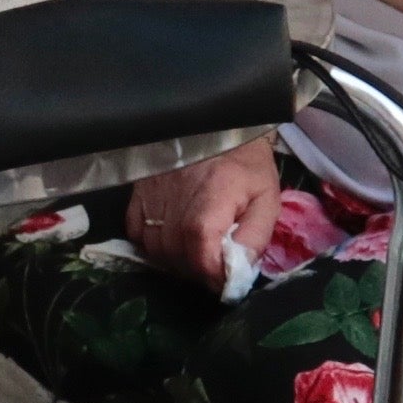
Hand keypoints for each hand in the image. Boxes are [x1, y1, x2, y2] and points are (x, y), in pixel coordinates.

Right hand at [125, 139, 284, 282]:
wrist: (219, 124)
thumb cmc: (246, 161)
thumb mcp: (267, 198)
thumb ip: (255, 238)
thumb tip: (238, 272)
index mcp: (210, 204)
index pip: (201, 258)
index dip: (214, 276)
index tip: (226, 278)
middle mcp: (175, 203)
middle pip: (177, 258)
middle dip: (198, 270)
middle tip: (214, 263)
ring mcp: (151, 196)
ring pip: (155, 250)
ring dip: (175, 259)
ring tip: (195, 249)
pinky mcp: (138, 192)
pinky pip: (136, 232)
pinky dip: (151, 242)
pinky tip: (171, 235)